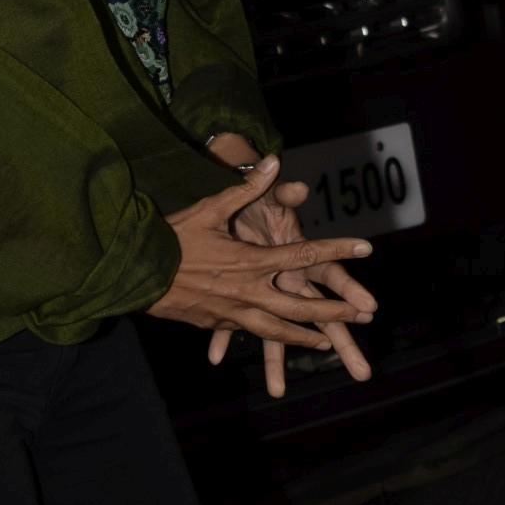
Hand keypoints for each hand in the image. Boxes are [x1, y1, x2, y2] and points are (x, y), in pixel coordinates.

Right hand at [147, 158, 373, 357]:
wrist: (137, 272)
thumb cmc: (173, 237)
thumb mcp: (210, 207)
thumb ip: (246, 187)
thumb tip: (273, 160)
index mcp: (252, 262)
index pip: (305, 255)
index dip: (338, 249)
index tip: (367, 248)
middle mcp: (249, 292)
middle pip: (300, 308)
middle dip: (333, 312)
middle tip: (360, 316)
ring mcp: (233, 312)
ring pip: (278, 332)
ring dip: (304, 337)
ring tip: (324, 343)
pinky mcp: (217, 322)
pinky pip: (249, 333)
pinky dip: (268, 337)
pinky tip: (276, 339)